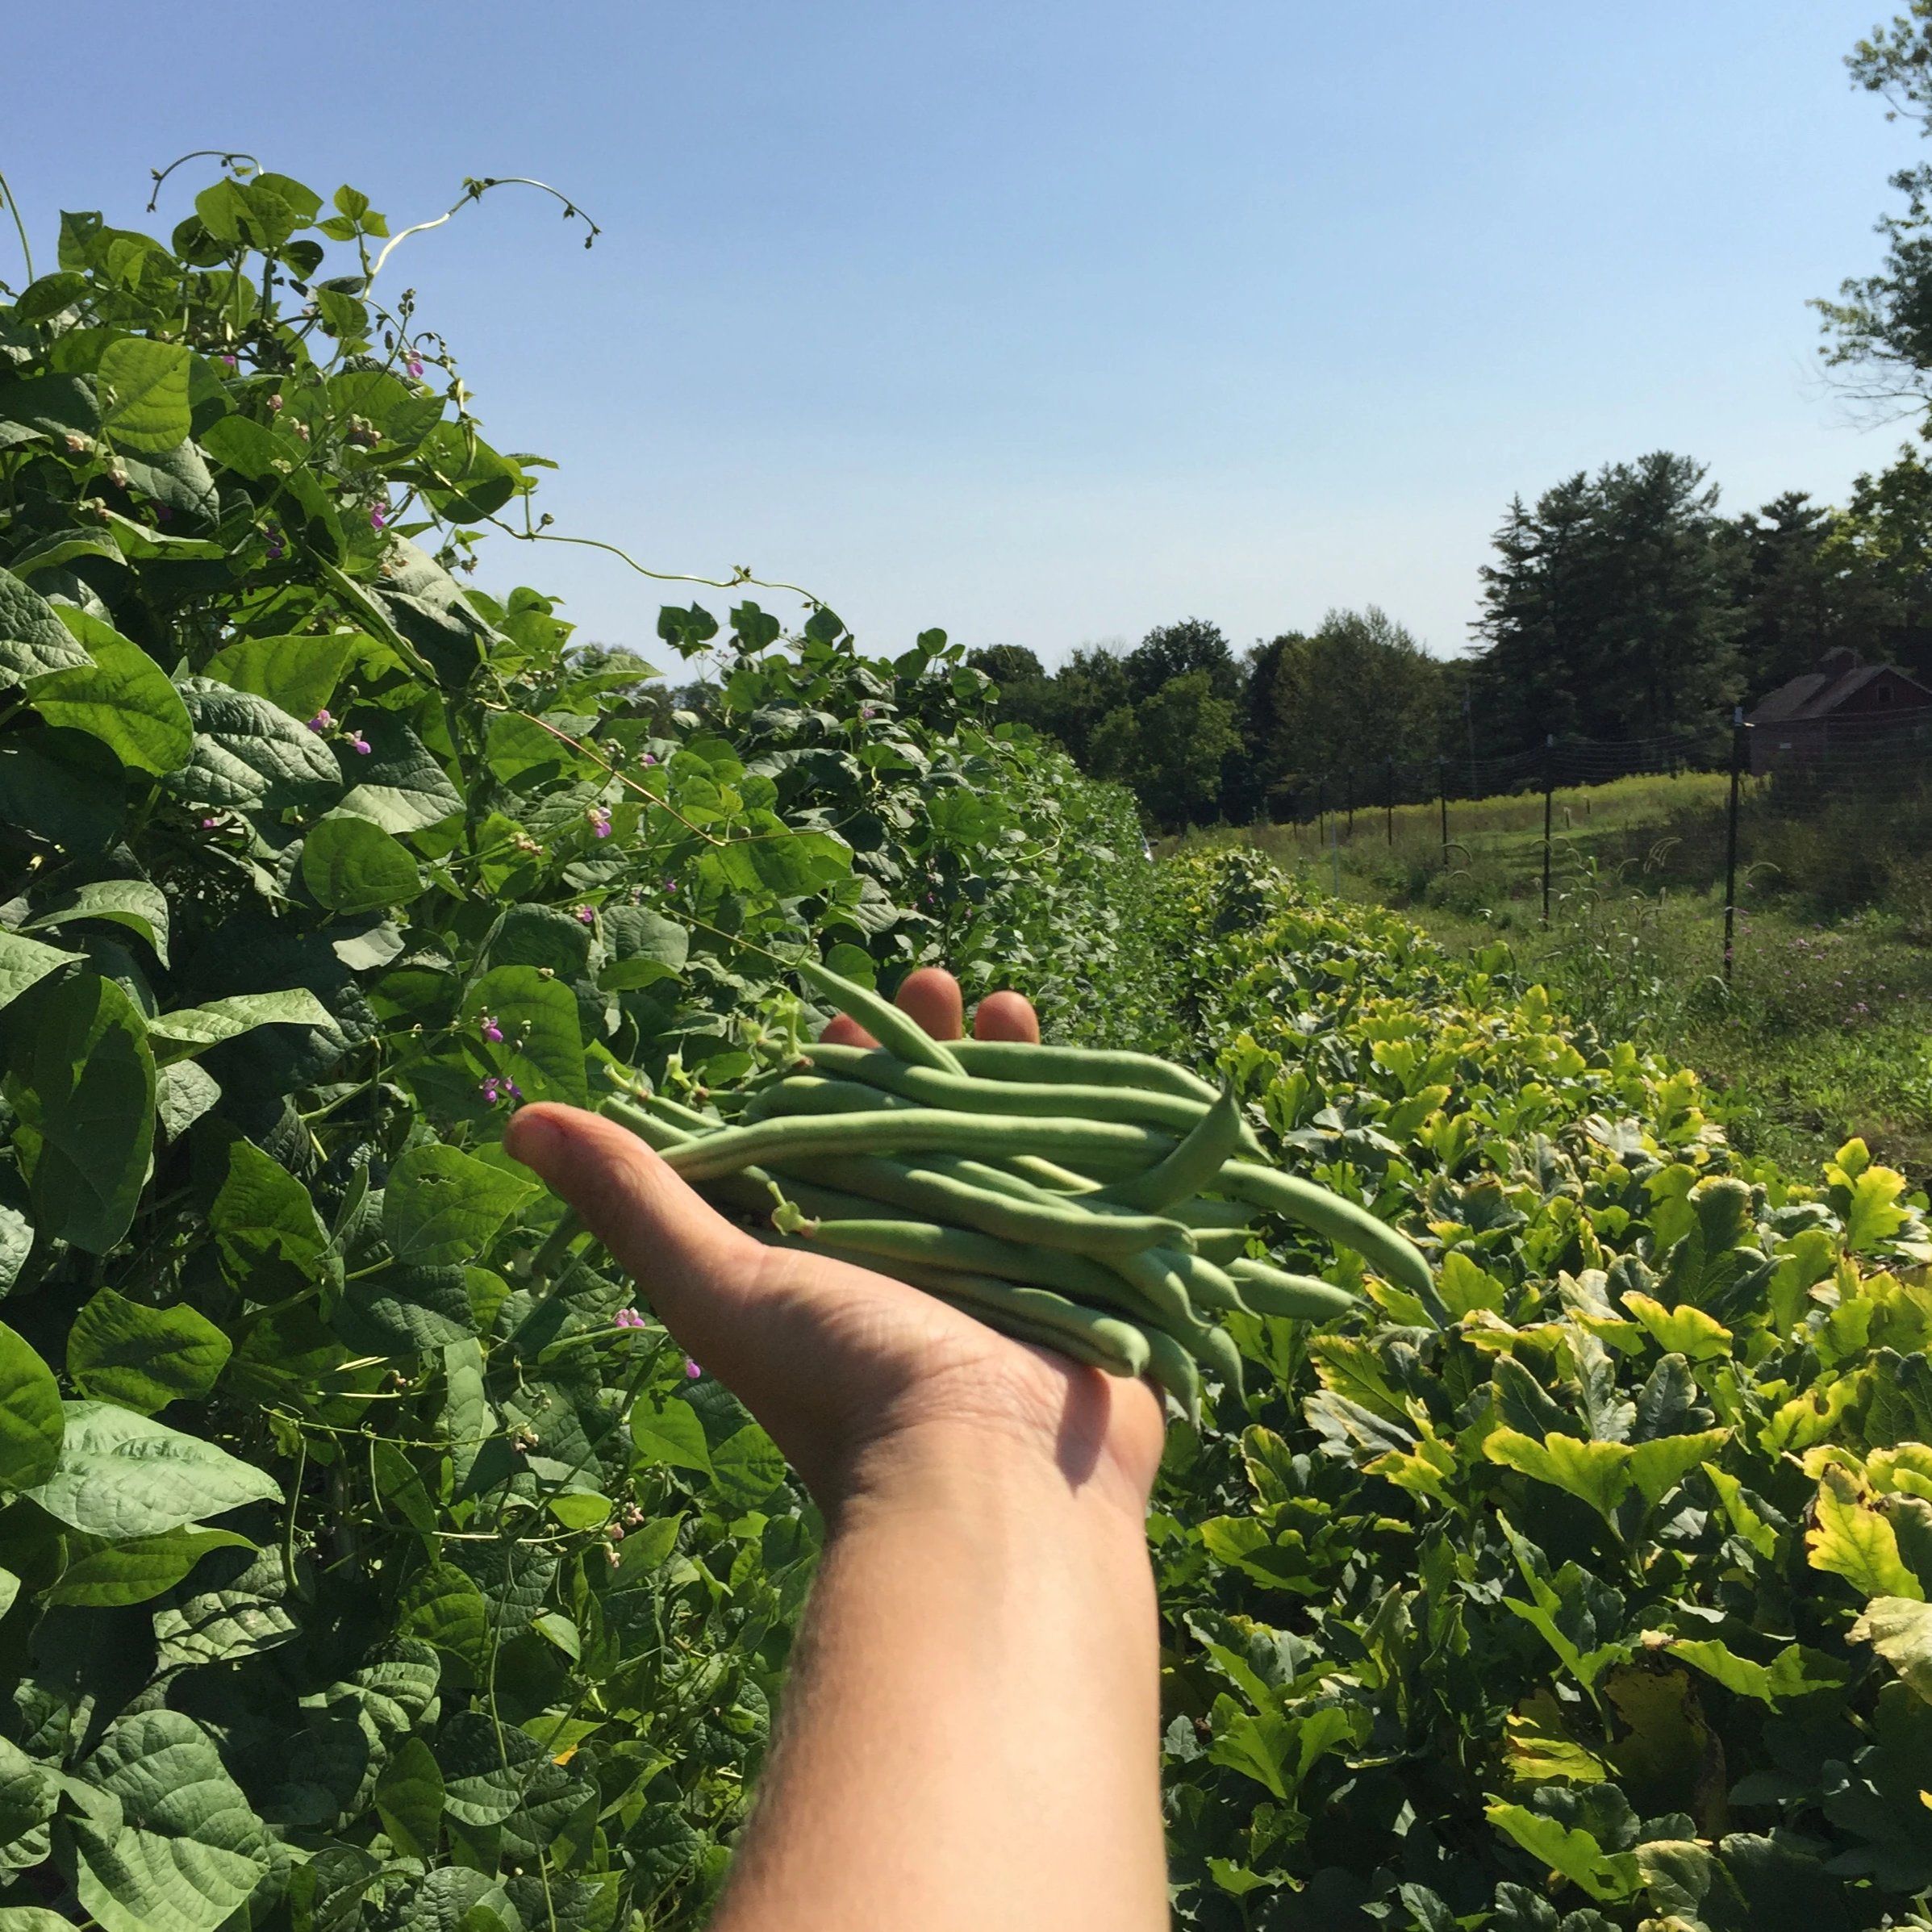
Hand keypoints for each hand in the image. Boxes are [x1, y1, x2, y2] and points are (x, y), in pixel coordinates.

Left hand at [504, 968, 1166, 1517]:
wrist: (986, 1482)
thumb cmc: (843, 1381)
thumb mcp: (722, 1280)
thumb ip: (636, 1199)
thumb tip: (519, 1119)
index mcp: (832, 1250)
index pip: (826, 1131)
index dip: (833, 1063)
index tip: (847, 1004)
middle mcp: (914, 1251)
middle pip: (918, 1124)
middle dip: (927, 1048)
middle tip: (934, 978)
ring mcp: (1003, 1262)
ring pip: (1000, 1143)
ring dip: (1004, 1070)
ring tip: (1005, 999)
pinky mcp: (1081, 1276)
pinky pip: (1082, 1186)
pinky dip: (1083, 1130)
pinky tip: (1090, 1078)